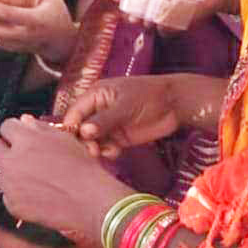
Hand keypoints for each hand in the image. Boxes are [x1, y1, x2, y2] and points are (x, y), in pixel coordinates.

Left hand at [0, 116, 127, 237]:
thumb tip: (25, 121)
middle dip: (3, 149)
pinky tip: (36, 194)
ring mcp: (10, 184)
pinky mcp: (13, 205)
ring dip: (10, 173)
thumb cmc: (81, 168)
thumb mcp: (64, 139)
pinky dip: (17, 194)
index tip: (19, 136)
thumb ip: (40, 128)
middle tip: (18, 155)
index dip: (14, 131)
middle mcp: (12, 160)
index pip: (5, 126)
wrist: (89, 201)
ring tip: (32, 178)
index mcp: (24, 139)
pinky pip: (7, 195)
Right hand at [62, 75, 179, 149]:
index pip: (75, 113)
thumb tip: (84, 132)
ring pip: (92, 140)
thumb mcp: (125, 106)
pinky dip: (108, 152)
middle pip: (81, 129)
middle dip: (84, 141)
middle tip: (93, 151)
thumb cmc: (149, 95)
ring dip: (96, 148)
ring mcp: (108, 125)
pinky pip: (106, 147)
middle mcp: (98, 111)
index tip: (76, 142)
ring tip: (107, 151)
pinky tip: (116, 152)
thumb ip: (104, 119)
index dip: (72, 127)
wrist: (175, 104)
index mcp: (95, 95)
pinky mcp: (119, 137)